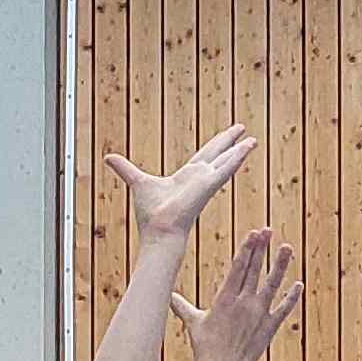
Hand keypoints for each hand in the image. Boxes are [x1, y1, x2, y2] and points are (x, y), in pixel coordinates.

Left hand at [108, 125, 254, 240]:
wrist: (158, 230)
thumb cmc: (150, 214)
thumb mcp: (136, 181)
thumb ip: (124, 169)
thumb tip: (107, 157)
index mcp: (187, 177)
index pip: (205, 155)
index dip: (215, 144)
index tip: (226, 136)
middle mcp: (200, 178)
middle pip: (218, 154)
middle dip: (230, 142)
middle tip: (243, 130)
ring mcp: (206, 181)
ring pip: (226, 161)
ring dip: (240, 150)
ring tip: (253, 140)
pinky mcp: (209, 185)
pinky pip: (226, 168)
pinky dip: (237, 157)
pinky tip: (247, 147)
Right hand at [172, 226, 304, 360]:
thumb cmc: (205, 347)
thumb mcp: (193, 323)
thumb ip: (181, 306)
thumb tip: (165, 296)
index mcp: (225, 298)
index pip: (238, 267)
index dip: (247, 248)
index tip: (253, 233)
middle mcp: (243, 303)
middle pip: (254, 270)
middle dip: (261, 248)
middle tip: (268, 230)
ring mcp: (258, 314)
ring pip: (272, 284)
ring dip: (280, 265)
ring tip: (287, 247)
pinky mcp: (269, 327)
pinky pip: (283, 309)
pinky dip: (291, 297)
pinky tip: (298, 284)